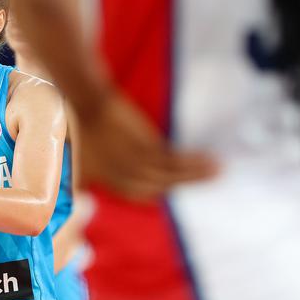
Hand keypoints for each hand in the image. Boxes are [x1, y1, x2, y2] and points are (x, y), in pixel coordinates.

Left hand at [77, 90, 216, 200]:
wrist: (90, 102)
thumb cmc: (84, 124)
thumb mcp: (82, 157)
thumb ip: (87, 175)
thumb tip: (81, 186)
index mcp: (109, 180)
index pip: (137, 194)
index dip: (153, 197)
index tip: (169, 197)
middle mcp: (125, 178)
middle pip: (160, 188)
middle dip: (184, 186)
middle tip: (204, 182)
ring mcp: (138, 165)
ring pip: (172, 176)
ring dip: (197, 175)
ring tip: (218, 170)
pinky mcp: (148, 149)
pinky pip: (175, 161)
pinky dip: (194, 163)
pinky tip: (209, 160)